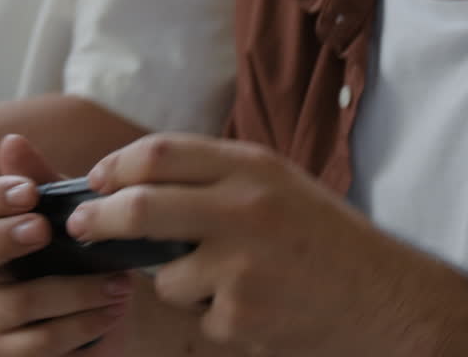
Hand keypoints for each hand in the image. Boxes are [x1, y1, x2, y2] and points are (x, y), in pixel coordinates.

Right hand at [0, 135, 134, 356]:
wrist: (117, 309)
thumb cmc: (86, 255)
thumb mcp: (75, 215)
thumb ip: (46, 181)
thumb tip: (10, 141)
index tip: (30, 191)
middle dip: (0, 237)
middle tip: (43, 229)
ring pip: (16, 303)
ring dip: (76, 291)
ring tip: (121, 283)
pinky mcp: (10, 355)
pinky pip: (40, 343)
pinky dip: (84, 325)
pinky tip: (113, 310)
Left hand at [66, 134, 419, 355]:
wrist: (386, 299)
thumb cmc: (326, 238)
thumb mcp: (279, 184)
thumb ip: (217, 177)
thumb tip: (134, 181)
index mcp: (253, 168)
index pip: (161, 153)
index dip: (117, 166)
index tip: (98, 181)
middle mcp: (244, 210)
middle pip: (140, 207)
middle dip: (98, 218)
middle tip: (81, 226)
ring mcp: (241, 266)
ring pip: (163, 276)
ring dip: (175, 282)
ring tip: (223, 281)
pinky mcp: (240, 315)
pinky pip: (198, 315)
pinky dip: (213, 314)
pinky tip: (256, 307)